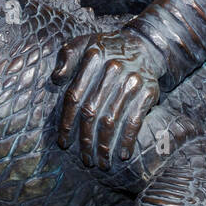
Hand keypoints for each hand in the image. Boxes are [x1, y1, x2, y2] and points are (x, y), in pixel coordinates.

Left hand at [52, 29, 164, 169]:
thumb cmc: (107, 50)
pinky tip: (123, 154)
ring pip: (112, 120)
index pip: (74, 96)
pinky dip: (128, 140)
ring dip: (105, 146)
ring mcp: (131, 80)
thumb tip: (56, 79)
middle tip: (84, 159)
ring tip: (101, 162)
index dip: (66, 123)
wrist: (145, 46)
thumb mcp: (84, 42)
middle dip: (85, 140)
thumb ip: (67, 56)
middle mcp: (112, 69)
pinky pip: (135, 121)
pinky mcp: (148, 90)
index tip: (64, 143)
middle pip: (92, 112)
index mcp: (92, 57)